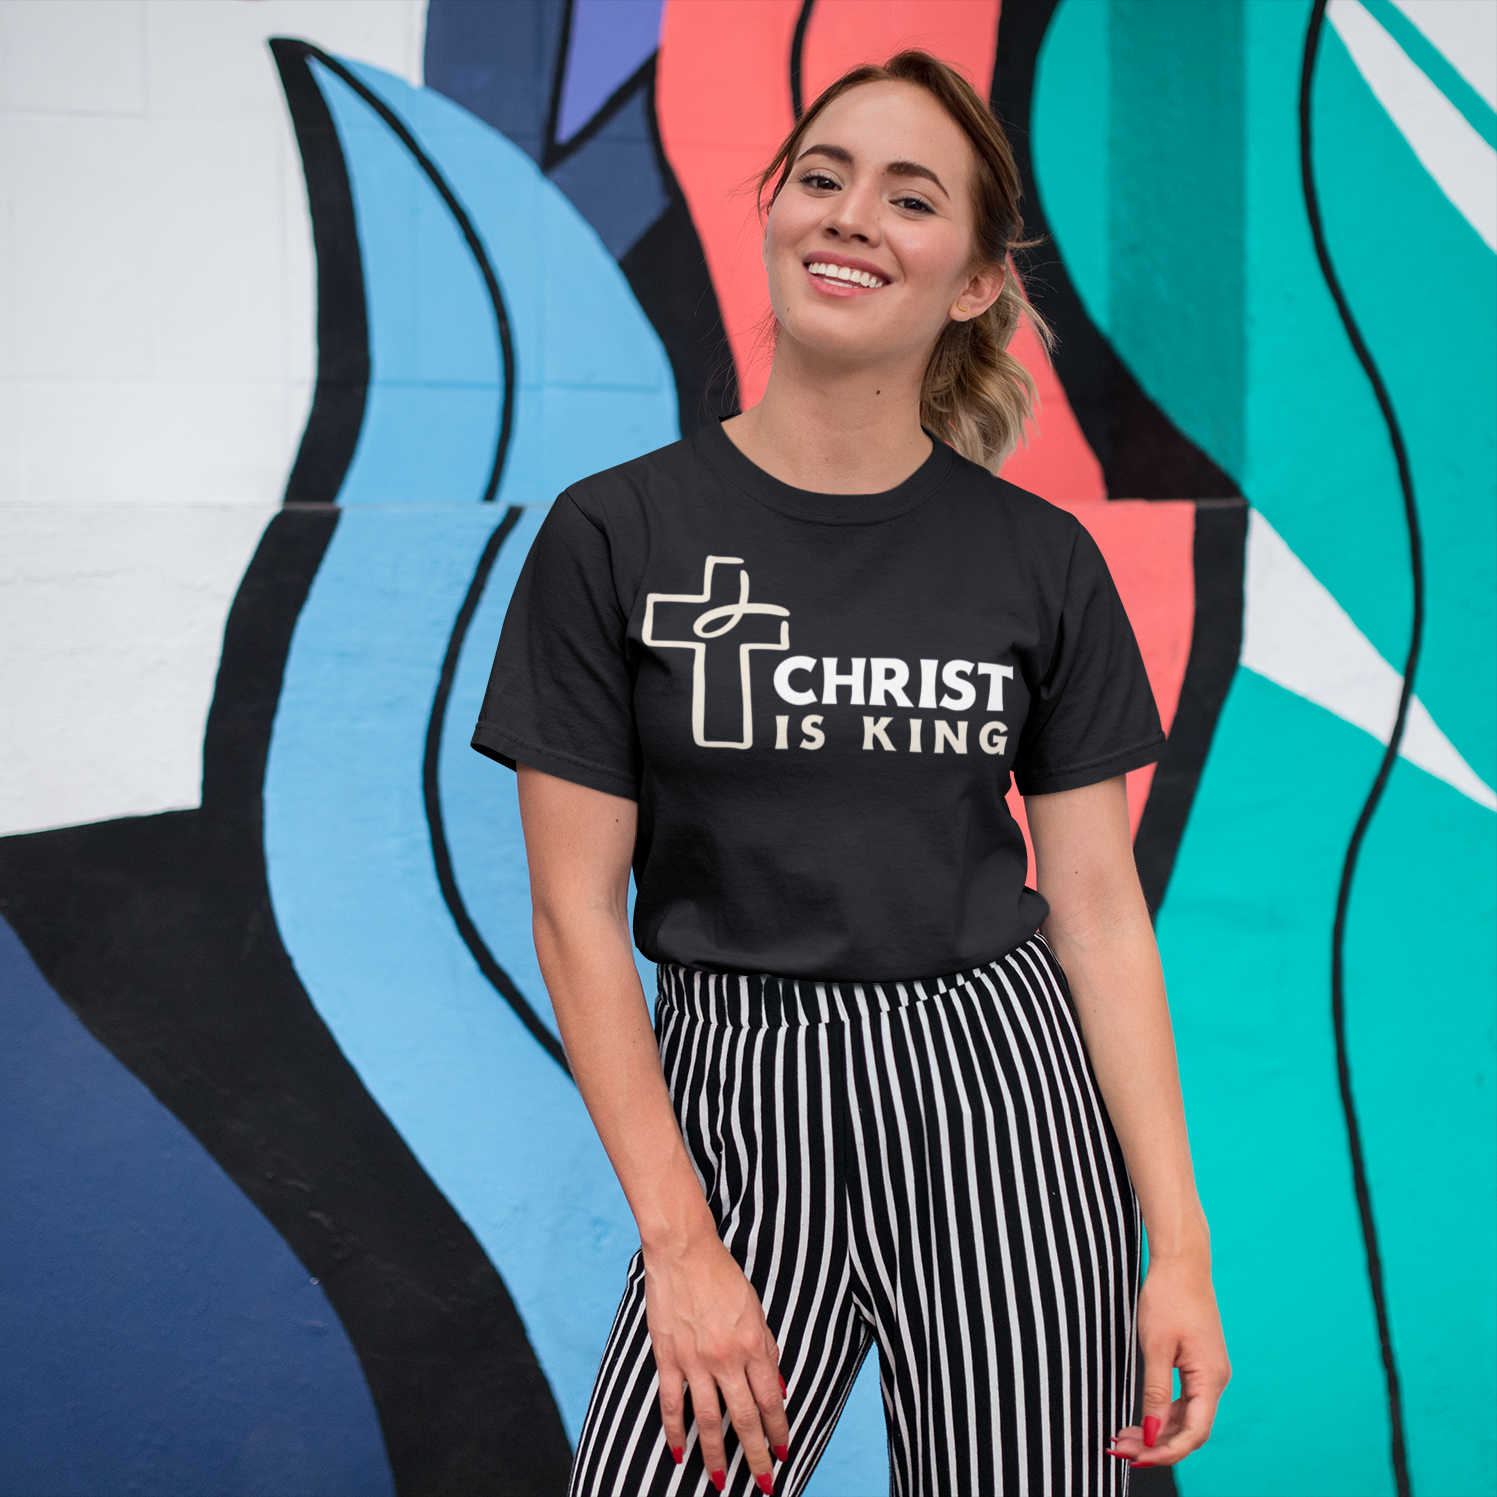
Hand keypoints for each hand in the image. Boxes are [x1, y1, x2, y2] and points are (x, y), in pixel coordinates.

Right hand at [645, 1230, 789, 1490]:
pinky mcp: (668, 1357)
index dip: (778, 1429)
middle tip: (764, 1483)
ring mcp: (694, 1360)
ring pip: (707, 1420)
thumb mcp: (756, 1309)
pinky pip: (671, 1404)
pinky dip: (674, 1432)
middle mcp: (726, 1358)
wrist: (683, 1251)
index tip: (783, 1452)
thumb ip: (767, 1348)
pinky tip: (679, 1454)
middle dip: (756, 1455)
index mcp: (753, 1344)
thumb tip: (777, 1385)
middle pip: (744, 1419)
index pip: (770, 1399)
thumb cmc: (723, 1275)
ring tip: (720, 1482)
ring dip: (715, 1456)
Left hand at [1109, 1254, 1230, 1467]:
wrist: (1182, 1261)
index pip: (1193, 1433)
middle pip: (1190, 1428)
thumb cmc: (1168, 1297)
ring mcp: (1209, 1371)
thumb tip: (1153, 1433)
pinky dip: (1164, 1411)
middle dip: (1157, 1444)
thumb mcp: (1155, 1346)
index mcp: (1210, 1378)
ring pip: (1186, 1415)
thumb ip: (1156, 1392)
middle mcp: (1216, 1380)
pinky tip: (1143, 1417)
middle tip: (1120, 1448)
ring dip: (1159, 1429)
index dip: (1166, 1451)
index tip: (1135, 1457)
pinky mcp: (1200, 1362)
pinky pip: (1185, 1398)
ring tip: (1124, 1436)